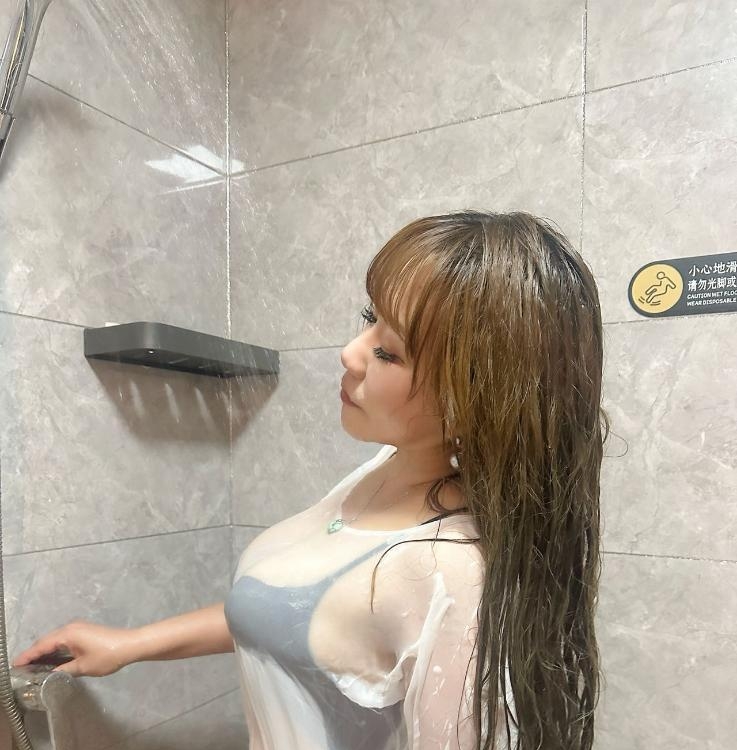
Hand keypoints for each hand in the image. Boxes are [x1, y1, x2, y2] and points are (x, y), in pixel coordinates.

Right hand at [12, 620, 137, 677]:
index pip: (42, 645)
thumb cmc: (107, 656)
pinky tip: (50, 659)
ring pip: (55, 639)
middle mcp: (71, 627)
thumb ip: (63, 670)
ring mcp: (78, 628)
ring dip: (43, 651)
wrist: (130, 644)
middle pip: (46, 640)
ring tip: (31, 666)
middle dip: (33, 653)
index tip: (15, 665)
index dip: (28, 655)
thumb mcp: (83, 667)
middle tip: (20, 668)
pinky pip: (63, 639)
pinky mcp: (84, 631)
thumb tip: (48, 675)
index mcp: (68, 634)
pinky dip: (54, 648)